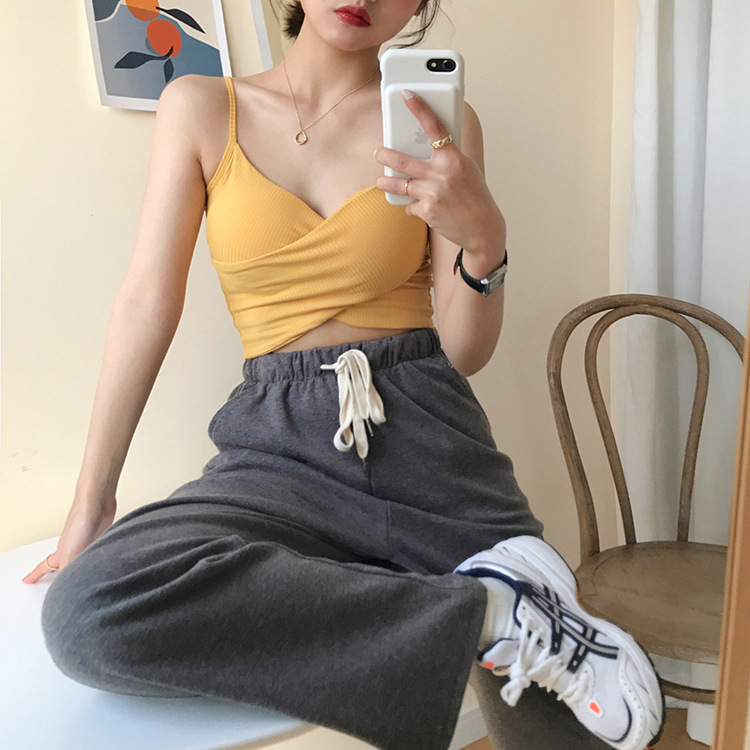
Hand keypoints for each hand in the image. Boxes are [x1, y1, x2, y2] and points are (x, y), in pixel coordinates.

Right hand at [23, 496, 115, 582]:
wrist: (97, 502)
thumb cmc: (81, 522)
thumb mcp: (72, 554)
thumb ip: (69, 572)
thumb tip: (68, 590)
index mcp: (62, 554)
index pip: (45, 568)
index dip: (35, 575)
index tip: (27, 581)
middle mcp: (72, 548)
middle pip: (63, 564)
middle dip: (59, 574)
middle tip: (55, 582)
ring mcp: (86, 541)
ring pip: (80, 557)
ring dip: (79, 566)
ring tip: (81, 575)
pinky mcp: (100, 534)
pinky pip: (96, 550)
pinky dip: (96, 557)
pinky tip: (102, 560)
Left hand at [374, 90, 504, 254]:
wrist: (482, 228)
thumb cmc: (475, 196)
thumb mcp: (466, 169)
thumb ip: (447, 157)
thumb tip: (426, 145)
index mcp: (454, 159)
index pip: (435, 127)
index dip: (420, 109)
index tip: (407, 95)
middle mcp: (441, 174)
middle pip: (402, 160)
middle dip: (386, 155)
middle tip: (379, 153)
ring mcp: (432, 193)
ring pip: (398, 184)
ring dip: (386, 182)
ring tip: (381, 181)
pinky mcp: (426, 211)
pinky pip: (409, 206)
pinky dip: (412, 206)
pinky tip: (421, 207)